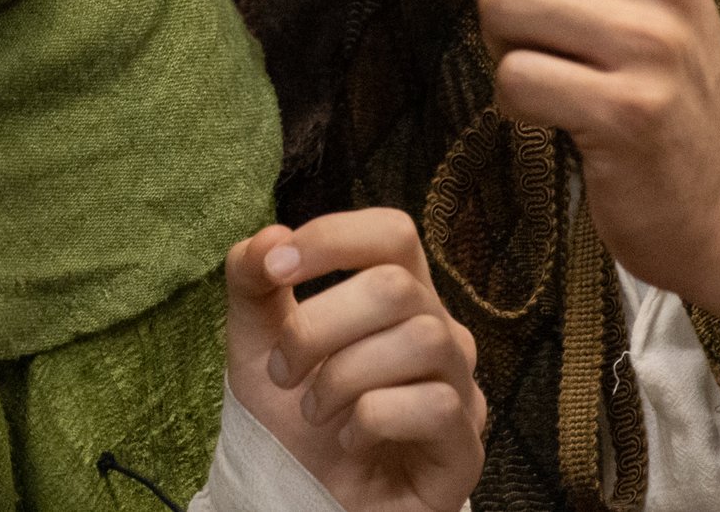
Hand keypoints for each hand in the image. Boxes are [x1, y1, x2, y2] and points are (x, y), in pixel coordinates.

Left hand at [224, 209, 485, 511]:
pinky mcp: (466, 449)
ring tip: (314, 412)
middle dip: (319, 326)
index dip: (334, 237)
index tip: (275, 268)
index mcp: (399, 299)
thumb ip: (254, 283)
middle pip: (397, 286)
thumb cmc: (291, 422)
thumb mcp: (255, 345)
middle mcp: (441, 335)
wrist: (302, 502)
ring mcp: (460, 391)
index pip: (393, 234)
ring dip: (343, 376)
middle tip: (282, 372)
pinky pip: (435, 405)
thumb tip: (270, 236)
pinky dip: (373, 419)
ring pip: (422, 339)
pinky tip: (350, 439)